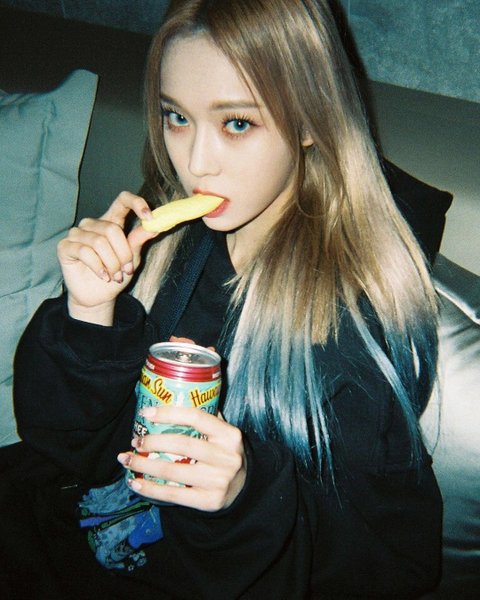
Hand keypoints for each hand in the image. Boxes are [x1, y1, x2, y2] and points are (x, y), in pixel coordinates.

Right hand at [57, 191, 156, 323]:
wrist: (98, 296)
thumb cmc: (116, 275)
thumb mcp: (132, 258)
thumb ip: (139, 240)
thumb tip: (154, 226)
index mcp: (111, 221)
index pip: (122, 200)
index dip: (136, 203)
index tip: (150, 217)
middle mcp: (92, 224)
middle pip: (112, 229)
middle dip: (123, 254)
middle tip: (126, 270)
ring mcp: (77, 234)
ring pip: (99, 242)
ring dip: (112, 264)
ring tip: (114, 276)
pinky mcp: (65, 246)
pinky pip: (85, 252)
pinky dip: (98, 267)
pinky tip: (103, 276)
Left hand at [118, 406, 246, 511]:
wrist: (244, 488)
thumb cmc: (226, 454)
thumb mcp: (225, 435)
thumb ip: (207, 418)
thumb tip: (174, 396)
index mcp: (230, 435)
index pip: (197, 417)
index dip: (169, 413)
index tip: (146, 413)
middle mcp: (226, 457)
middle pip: (182, 445)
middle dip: (152, 441)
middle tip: (135, 440)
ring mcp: (218, 481)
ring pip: (173, 470)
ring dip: (144, 464)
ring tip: (127, 459)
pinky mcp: (209, 501)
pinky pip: (173, 494)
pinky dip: (150, 488)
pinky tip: (135, 483)